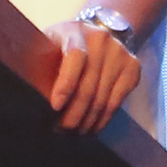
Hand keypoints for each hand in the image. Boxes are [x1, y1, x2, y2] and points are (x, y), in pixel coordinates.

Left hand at [45, 19, 140, 133]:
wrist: (96, 32)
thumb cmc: (62, 43)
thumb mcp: (47, 45)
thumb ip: (39, 65)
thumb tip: (33, 98)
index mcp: (74, 31)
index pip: (75, 57)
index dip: (66, 84)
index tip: (54, 107)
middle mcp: (100, 40)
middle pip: (89, 85)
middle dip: (73, 114)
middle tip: (60, 131)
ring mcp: (120, 53)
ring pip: (103, 98)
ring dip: (87, 122)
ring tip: (73, 134)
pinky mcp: (133, 68)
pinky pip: (116, 102)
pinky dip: (102, 120)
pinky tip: (91, 128)